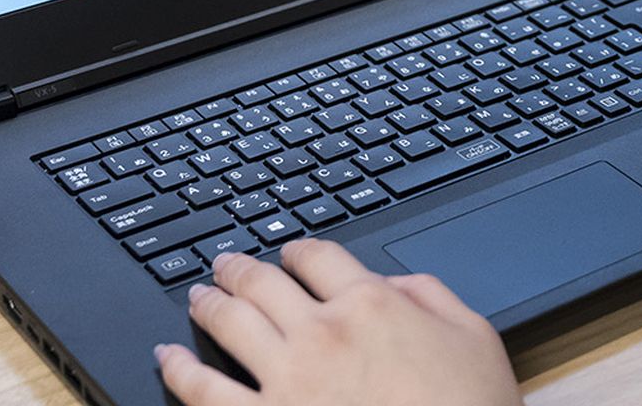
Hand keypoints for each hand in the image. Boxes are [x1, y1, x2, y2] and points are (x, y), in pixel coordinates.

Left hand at [156, 241, 521, 405]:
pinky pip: (203, 391)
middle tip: (224, 264)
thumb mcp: (473, 337)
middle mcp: (321, 333)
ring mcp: (286, 380)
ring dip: (208, 304)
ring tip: (197, 296)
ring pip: (229, 323)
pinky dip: (178, 369)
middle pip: (264, 282)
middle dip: (238, 268)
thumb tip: (393, 282)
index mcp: (372, 303)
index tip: (289, 253)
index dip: (297, 250)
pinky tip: (167, 359)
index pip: (318, 257)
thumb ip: (430, 296)